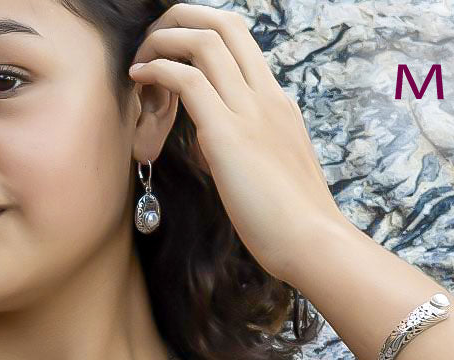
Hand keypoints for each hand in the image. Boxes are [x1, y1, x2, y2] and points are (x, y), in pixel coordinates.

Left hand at [127, 4, 352, 283]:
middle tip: (153, 39)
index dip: (203, 32)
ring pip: (205, 42)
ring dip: (163, 40)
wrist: (314, 243)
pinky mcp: (229, 135)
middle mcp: (267, 97)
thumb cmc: (291, 219)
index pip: (241, 41)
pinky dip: (157, 70)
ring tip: (140, 60)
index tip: (173, 51)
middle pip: (226, 24)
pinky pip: (188, 80)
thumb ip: (244, 145)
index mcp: (278, 103)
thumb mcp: (270, 168)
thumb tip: (211, 140)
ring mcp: (251, 112)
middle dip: (182, 18)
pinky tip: (139, 79)